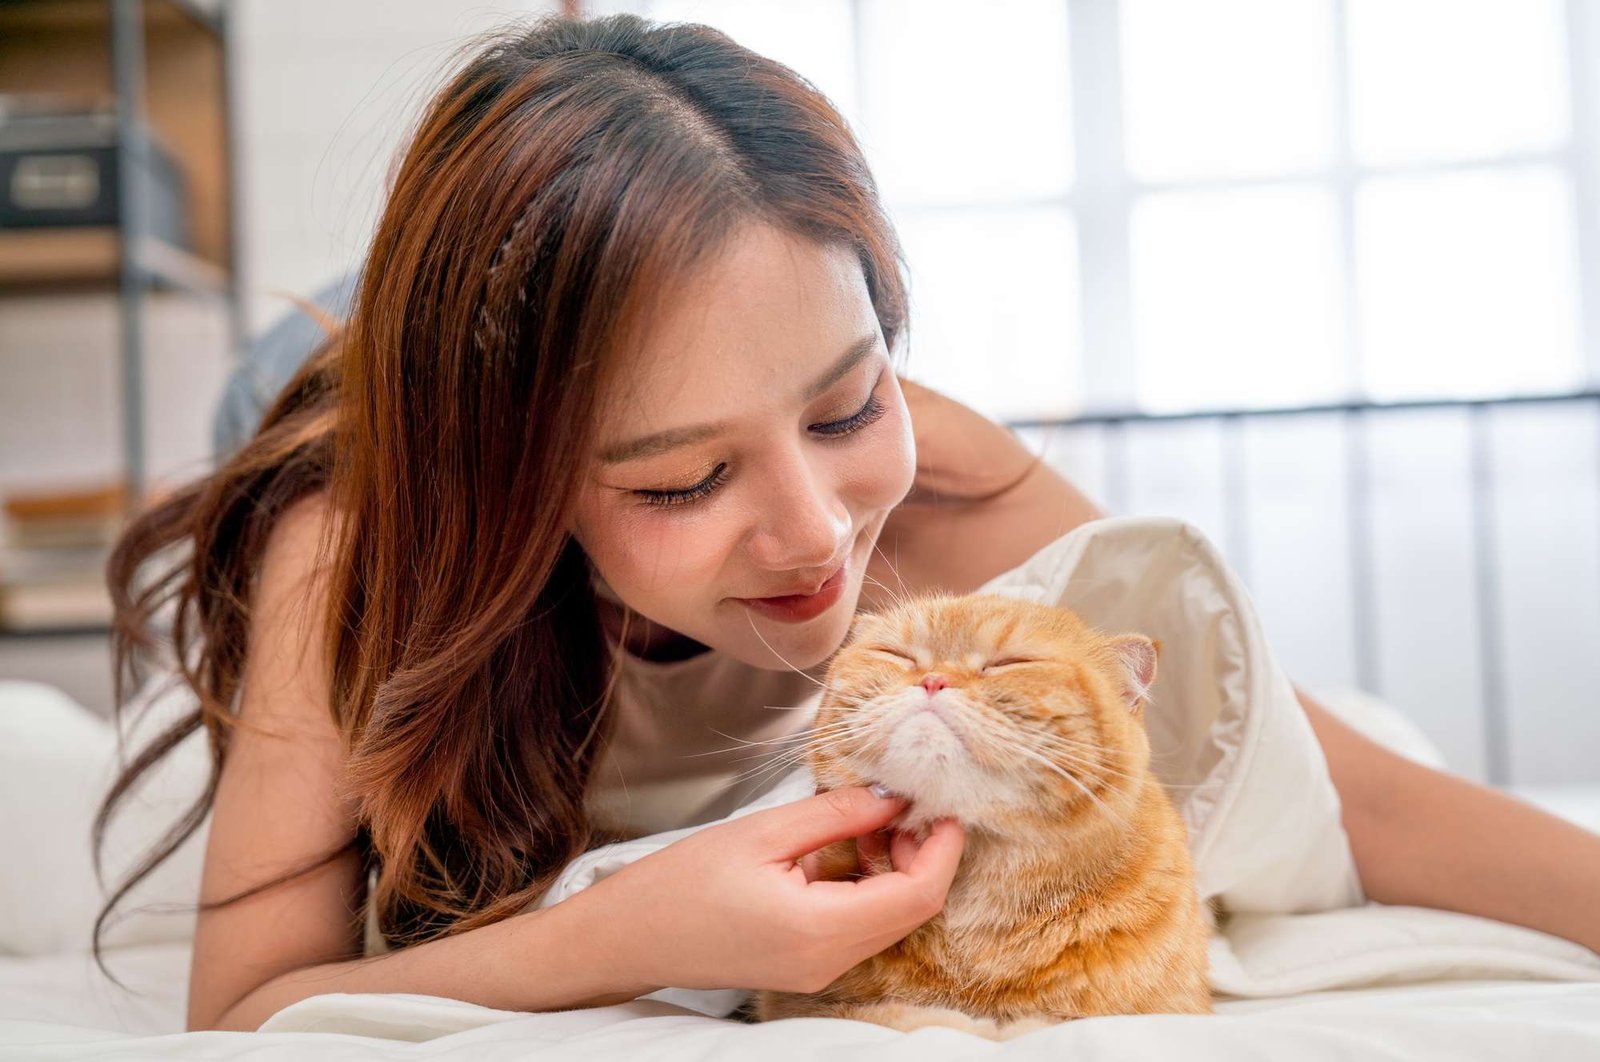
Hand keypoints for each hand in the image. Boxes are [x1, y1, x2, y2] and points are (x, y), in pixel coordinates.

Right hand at [583, 785, 964, 994]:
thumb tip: (894, 794)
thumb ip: (836, 813)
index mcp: (821, 931)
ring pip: (889, 919)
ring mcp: (819, 971)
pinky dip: (869, 885)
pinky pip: (860, 926)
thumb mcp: (764, 832)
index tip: (946, 802)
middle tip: (906, 798)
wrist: (627, 938)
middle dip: (922, 853)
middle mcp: (829, 962)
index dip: (943, 847)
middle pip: (912, 911)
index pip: (918, 895)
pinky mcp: (806, 965)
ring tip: (870, 817)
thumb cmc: (680, 883)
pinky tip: (847, 846)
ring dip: (895, 867)